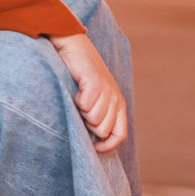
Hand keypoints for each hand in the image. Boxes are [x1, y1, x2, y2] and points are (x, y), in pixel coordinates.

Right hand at [50, 33, 127, 152]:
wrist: (74, 47)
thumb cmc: (80, 78)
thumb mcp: (95, 99)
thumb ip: (99, 117)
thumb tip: (95, 143)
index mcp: (119, 104)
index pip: (120, 135)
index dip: (107, 146)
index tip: (93, 147)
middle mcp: (116, 98)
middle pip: (102, 130)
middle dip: (88, 124)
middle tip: (83, 107)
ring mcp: (107, 90)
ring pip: (92, 119)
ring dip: (81, 111)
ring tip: (80, 96)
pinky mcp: (95, 83)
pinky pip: (84, 105)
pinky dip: (76, 100)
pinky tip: (77, 89)